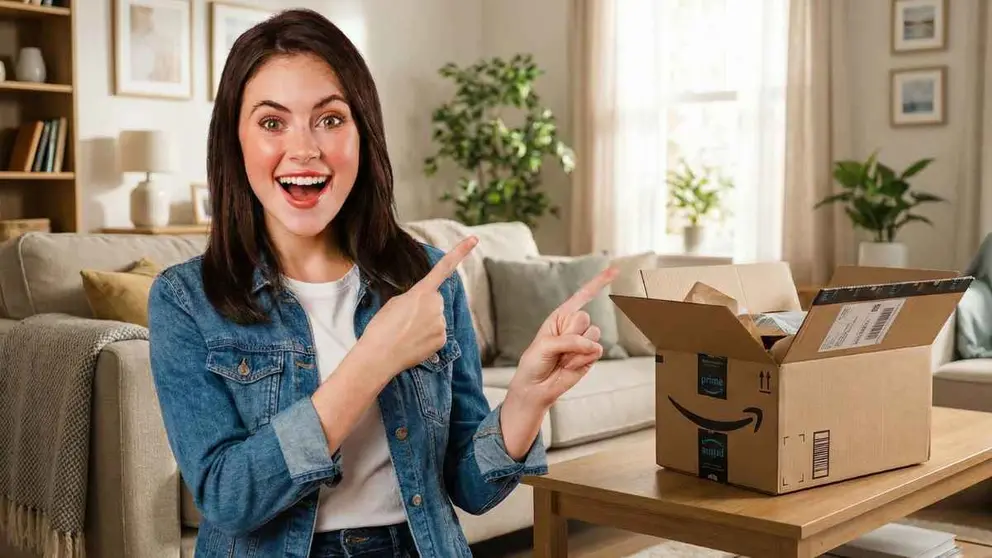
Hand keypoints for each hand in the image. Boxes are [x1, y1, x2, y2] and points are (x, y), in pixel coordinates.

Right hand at [354, 236, 477, 377]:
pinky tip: (413, 343)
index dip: (460, 252)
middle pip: (435, 301)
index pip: (443, 267)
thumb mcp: (394, 303)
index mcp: (422, 292)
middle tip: (405, 319)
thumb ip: (413, 297)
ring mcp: (441, 323)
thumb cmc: (381, 327)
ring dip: (425, 323)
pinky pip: (437, 334)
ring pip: (437, 318)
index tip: (474, 239)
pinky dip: (428, 338)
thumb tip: (423, 306)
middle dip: (425, 307)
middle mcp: (436, 305)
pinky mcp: (442, 340)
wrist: (379, 355)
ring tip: (406, 332)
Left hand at [509, 266, 619, 410]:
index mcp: (560, 316)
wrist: (536, 387)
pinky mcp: (591, 356)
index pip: (582, 296)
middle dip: (570, 334)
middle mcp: (574, 327)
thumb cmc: (535, 362)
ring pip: (593, 334)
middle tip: (557, 347)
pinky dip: (581, 359)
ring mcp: (584, 341)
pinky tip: (569, 366)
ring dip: (575, 350)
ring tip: (562, 358)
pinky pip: (596, 351)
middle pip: (584, 317)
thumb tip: (594, 346)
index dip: (598, 283)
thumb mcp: (545, 345)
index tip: (614, 271)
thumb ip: (569, 340)